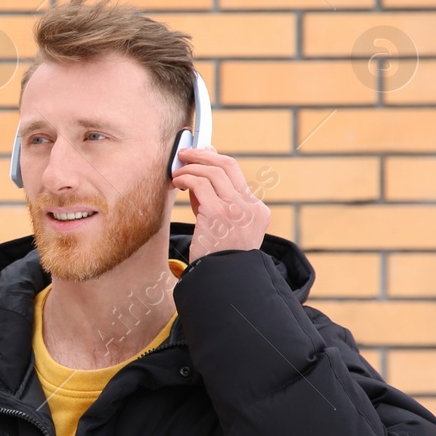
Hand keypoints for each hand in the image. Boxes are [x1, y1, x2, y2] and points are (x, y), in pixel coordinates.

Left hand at [170, 145, 271, 263]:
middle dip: (204, 155)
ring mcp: (236, 209)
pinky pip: (199, 184)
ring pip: (213, 172)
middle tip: (186, 153)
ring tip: (177, 172)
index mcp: (258, 211)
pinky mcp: (218, 213)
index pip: (237, 175)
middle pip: (228, 166)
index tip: (201, 156)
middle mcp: (252, 207)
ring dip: (191, 167)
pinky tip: (177, 182)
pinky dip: (186, 178)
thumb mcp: (225, 228)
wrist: (223, 281)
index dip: (215, 161)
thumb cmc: (218, 257)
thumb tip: (198, 174)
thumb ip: (216, 202)